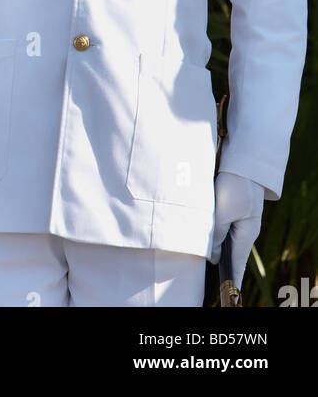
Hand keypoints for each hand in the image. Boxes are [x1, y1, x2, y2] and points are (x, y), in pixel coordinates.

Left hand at [211, 170, 263, 286]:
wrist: (244, 161)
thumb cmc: (234, 186)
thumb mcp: (222, 212)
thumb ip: (215, 234)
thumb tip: (211, 254)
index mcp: (247, 233)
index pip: (238, 262)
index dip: (233, 276)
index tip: (230, 290)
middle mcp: (245, 228)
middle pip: (231, 250)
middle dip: (222, 261)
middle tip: (215, 276)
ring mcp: (240, 217)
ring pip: (225, 236)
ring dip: (214, 244)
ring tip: (204, 257)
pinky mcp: (233, 206)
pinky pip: (223, 224)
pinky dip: (214, 231)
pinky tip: (204, 234)